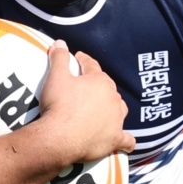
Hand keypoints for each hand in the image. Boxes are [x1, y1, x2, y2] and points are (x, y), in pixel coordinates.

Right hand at [33, 43, 133, 164]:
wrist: (59, 137)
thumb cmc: (58, 105)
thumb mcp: (55, 77)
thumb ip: (59, 58)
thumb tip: (60, 42)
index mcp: (99, 81)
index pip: (92, 66)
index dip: (83, 61)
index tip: (77, 59)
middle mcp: (113, 99)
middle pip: (107, 88)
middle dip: (98, 85)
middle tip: (84, 88)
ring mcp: (116, 120)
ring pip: (119, 110)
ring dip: (113, 108)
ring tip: (103, 110)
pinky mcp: (115, 139)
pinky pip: (127, 140)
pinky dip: (126, 140)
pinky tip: (125, 141)